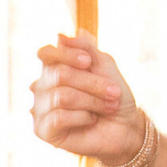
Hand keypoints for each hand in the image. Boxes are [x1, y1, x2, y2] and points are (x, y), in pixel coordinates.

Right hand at [30, 30, 143, 164]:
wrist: (126, 127)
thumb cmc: (115, 95)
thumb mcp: (105, 66)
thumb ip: (86, 48)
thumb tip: (60, 35)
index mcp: (54, 69)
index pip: (45, 53)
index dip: (67, 54)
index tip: (89, 61)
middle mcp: (41, 87)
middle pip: (60, 74)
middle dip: (93, 83)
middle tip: (114, 93)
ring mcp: (39, 109)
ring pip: (61, 96)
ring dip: (92, 100)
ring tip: (108, 106)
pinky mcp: (42, 130)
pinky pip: (59, 117)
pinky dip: (83, 116)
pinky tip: (91, 119)